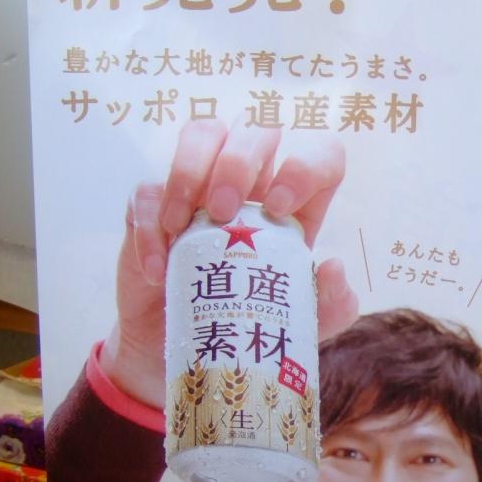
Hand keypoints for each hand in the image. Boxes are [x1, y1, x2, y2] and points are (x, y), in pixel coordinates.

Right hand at [101, 120, 357, 408]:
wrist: (186, 354)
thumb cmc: (252, 323)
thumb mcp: (301, 323)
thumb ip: (331, 304)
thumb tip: (333, 268)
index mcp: (297, 200)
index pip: (319, 150)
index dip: (306, 164)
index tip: (279, 207)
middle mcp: (253, 181)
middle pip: (258, 126)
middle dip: (240, 161)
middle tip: (224, 212)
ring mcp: (200, 186)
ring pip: (202, 132)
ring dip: (192, 170)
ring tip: (184, 225)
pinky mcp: (154, 205)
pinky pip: (148, 189)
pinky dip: (148, 226)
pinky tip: (158, 269)